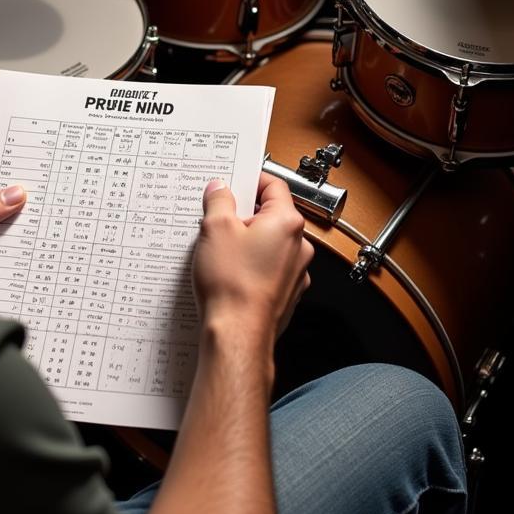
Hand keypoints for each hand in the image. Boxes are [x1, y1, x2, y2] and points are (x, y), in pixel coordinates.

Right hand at [192, 173, 312, 343]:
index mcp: (286, 223)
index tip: (233, 183)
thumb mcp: (215, 229)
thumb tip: (220, 190)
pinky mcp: (285, 293)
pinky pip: (268, 268)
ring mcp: (295, 272)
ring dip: (247, 242)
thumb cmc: (233, 285)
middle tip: (217, 219)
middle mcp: (298, 246)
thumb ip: (219, 202)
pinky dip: (251, 265)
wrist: (238, 333)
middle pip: (270, 215)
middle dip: (243, 215)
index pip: (273, 185)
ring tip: (219, 250)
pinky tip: (228, 272)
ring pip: (269, 243)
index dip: (250, 180)